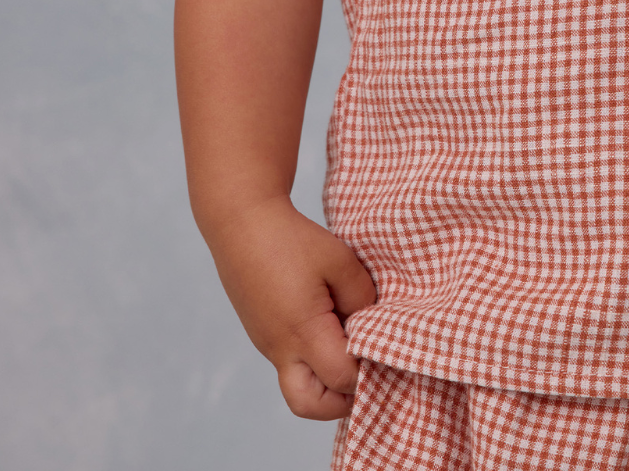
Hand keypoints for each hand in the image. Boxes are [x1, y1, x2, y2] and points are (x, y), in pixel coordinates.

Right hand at [205, 196, 376, 418]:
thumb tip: (371, 324)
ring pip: (298, 388)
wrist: (241, 222)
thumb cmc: (291, 239)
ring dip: (326, 382)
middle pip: (310, 406)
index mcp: (303, 333)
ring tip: (349, 348)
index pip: (343, 377)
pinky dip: (313, 360)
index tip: (387, 349)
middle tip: (365, 370)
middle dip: (341, 400)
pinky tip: (330, 327)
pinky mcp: (263, 333)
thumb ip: (362, 297)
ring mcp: (268, 344)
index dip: (369, 370)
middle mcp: (281, 349)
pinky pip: (290, 363)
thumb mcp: (339, 261)